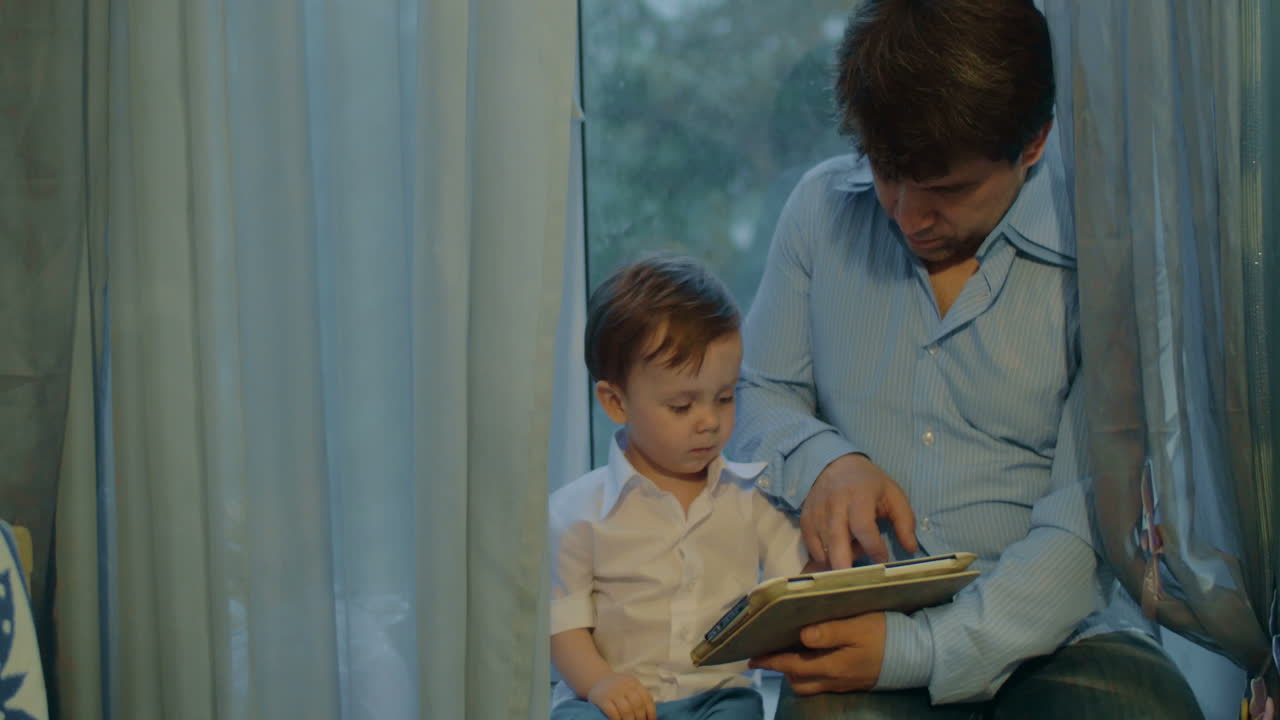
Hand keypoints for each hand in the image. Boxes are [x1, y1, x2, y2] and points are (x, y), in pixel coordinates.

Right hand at [587, 672, 656, 719]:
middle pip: (637, 705)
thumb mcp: (629, 687)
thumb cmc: (617, 688)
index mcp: (634, 683)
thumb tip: (651, 716)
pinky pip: (612, 712)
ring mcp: (612, 691)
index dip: (651, 712)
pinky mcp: (601, 698)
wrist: (596, 679)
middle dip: (640, 718)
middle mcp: (624, 685)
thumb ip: (639, 696)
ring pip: (626, 710)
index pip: (647, 699)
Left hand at [749, 612, 886, 694]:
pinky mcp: (853, 682)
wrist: (918, 655)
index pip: (792, 666)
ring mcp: (844, 683)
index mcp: (832, 666)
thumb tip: (801, 636)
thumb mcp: (858, 627)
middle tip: (769, 653)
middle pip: (797, 681)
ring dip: (795, 673)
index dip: (771, 662)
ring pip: (810, 686)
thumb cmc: (886, 635)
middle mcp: (834, 679)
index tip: (752, 658)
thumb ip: (830, 632)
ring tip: (788, 655)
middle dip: (780, 669)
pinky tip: (813, 659)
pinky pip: (823, 684)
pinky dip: (811, 674)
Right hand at [803, 453, 917, 567]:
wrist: (834, 464)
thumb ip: (905, 521)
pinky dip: (823, 556)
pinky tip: (836, 553)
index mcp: (858, 496)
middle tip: (856, 582)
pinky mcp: (805, 520)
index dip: (873, 548)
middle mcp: (834, 504)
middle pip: (837, 541)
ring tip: (851, 557)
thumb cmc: (869, 483)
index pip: (863, 528)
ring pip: (824, 547)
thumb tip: (911, 548)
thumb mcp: (893, 494)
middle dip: (845, 565)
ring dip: (838, 560)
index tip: (883, 560)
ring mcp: (816, 513)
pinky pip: (812, 546)